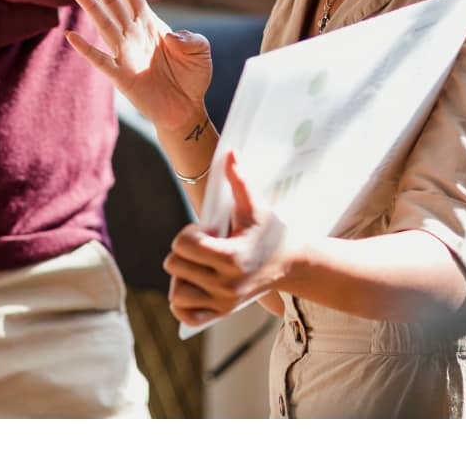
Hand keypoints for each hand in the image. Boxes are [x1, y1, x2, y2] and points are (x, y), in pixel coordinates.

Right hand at [65, 0, 211, 135]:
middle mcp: (133, 33)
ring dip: (88, 5)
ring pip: (103, 23)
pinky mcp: (121, 76)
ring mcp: (124, 53)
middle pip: (110, 0)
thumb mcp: (201, 50)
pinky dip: (87, 49)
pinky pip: (101, 60)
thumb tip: (170, 35)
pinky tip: (72, 36)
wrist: (186, 109)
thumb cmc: (192, 77)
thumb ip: (191, 37)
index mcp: (149, 22)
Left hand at [165, 151, 289, 327]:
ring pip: (176, 293)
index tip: (205, 231)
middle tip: (203, 246)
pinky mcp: (222, 313)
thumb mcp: (255, 205)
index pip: (183, 245)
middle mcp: (226, 284)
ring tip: (198, 264)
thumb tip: (230, 152)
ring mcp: (223, 302)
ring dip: (181, 275)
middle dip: (183, 251)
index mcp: (231, 257)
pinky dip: (181, 302)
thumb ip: (239, 179)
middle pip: (175, 266)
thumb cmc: (269, 230)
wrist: (290, 263)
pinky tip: (192, 283)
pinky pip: (185, 314)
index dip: (188, 232)